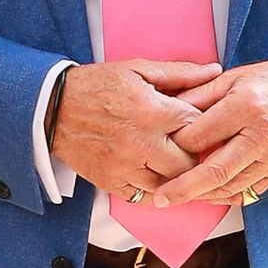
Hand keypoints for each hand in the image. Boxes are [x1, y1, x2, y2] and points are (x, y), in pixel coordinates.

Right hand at [50, 60, 220, 203]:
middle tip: (186, 145)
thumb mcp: (138, 69)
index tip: (198, 123)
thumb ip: (179, 73)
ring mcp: (126, 167)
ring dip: (173, 174)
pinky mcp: (112, 182)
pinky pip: (144, 197)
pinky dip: (151, 187)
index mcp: (152, 111)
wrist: (53, 107)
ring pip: (169, 185)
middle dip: (192, 154)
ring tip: (168, 159)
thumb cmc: (97, 85)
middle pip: (189, 162)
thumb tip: (214, 71)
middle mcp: (142, 143)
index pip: (198, 126)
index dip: (203, 124)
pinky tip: (150, 171)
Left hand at [149, 56, 267, 207]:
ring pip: (230, 188)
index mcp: (244, 107)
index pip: (200, 135)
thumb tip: (168, 111)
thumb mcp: (232, 78)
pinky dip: (226, 196)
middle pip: (214, 172)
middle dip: (182, 188)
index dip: (175, 145)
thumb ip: (199, 96)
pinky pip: (248, 192)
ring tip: (179, 197)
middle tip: (160, 197)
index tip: (158, 149)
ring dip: (202, 196)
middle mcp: (259, 136)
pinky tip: (209, 194)